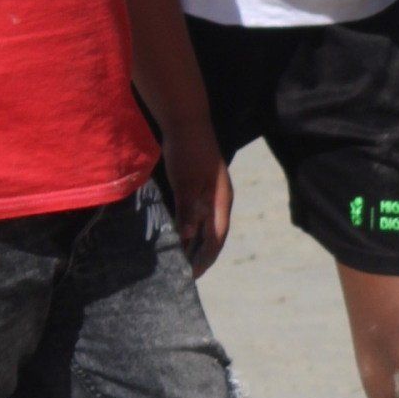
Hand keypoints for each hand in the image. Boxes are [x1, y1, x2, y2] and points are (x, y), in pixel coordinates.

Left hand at [159, 121, 231, 275]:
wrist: (186, 121)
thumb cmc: (188, 151)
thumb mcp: (186, 181)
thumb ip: (189, 208)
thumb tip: (189, 236)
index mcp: (221, 200)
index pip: (216, 238)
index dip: (205, 258)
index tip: (193, 275)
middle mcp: (218, 201)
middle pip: (213, 236)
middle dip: (201, 256)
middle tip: (185, 274)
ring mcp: (210, 194)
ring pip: (205, 226)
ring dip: (195, 244)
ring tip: (181, 260)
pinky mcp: (199, 188)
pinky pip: (196, 216)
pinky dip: (188, 229)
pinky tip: (177, 235)